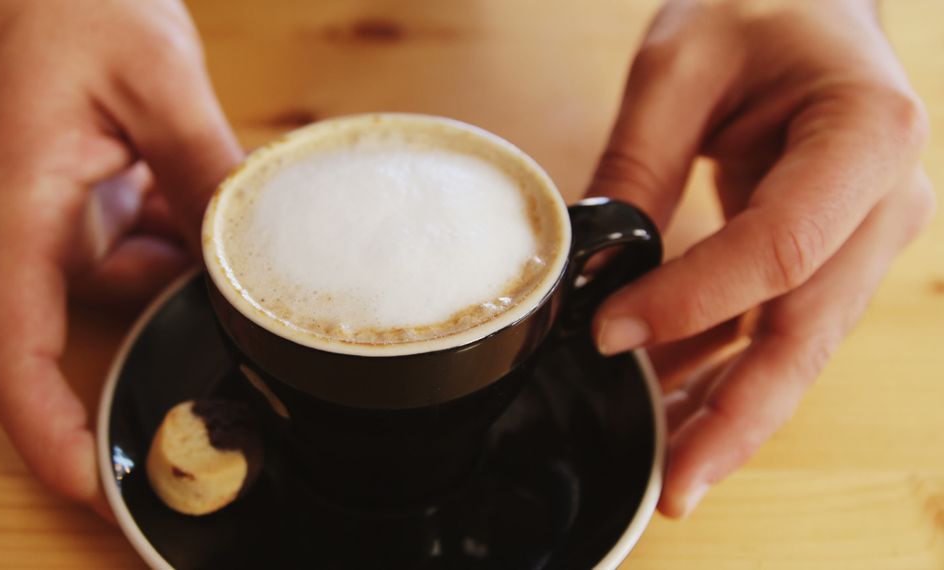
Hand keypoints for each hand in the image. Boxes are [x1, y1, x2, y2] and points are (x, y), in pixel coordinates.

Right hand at [0, 0, 243, 515]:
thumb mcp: (151, 78)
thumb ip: (203, 167)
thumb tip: (249, 243)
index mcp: (16, 213)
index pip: (15, 356)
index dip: (48, 433)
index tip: (94, 483)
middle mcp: (23, 225)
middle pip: (88, 325)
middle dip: (165, 330)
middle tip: (245, 330)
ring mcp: (45, 206)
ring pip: (126, 276)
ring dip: (185, 264)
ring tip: (243, 235)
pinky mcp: (69, 183)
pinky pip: (129, 233)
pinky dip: (175, 226)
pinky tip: (215, 199)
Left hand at [586, 0, 933, 516]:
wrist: (813, 5)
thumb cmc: (760, 10)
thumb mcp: (680, 66)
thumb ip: (639, 165)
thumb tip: (596, 270)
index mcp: (864, 137)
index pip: (781, 248)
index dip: (694, 302)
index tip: (609, 331)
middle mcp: (885, 201)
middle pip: (807, 330)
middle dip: (737, 415)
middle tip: (677, 484)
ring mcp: (866, 237)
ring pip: (798, 348)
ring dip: (732, 411)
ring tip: (672, 469)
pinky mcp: (833, 256)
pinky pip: (780, 330)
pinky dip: (728, 372)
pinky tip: (677, 407)